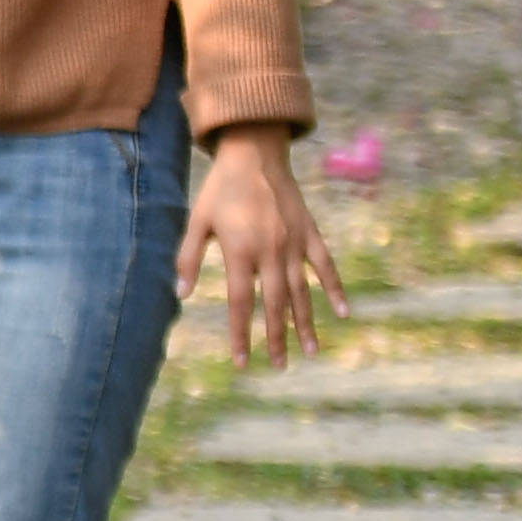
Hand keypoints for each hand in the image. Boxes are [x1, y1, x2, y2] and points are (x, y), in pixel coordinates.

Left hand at [178, 123, 344, 363]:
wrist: (254, 154)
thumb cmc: (220, 189)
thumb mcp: (196, 221)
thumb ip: (187, 258)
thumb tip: (178, 295)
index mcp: (239, 251)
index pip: (239, 303)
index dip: (240, 334)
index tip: (243, 362)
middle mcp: (270, 252)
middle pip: (275, 305)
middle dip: (277, 338)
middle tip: (281, 366)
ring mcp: (294, 244)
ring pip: (302, 292)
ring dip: (307, 323)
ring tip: (311, 352)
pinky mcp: (310, 233)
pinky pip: (325, 266)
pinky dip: (335, 289)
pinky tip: (343, 312)